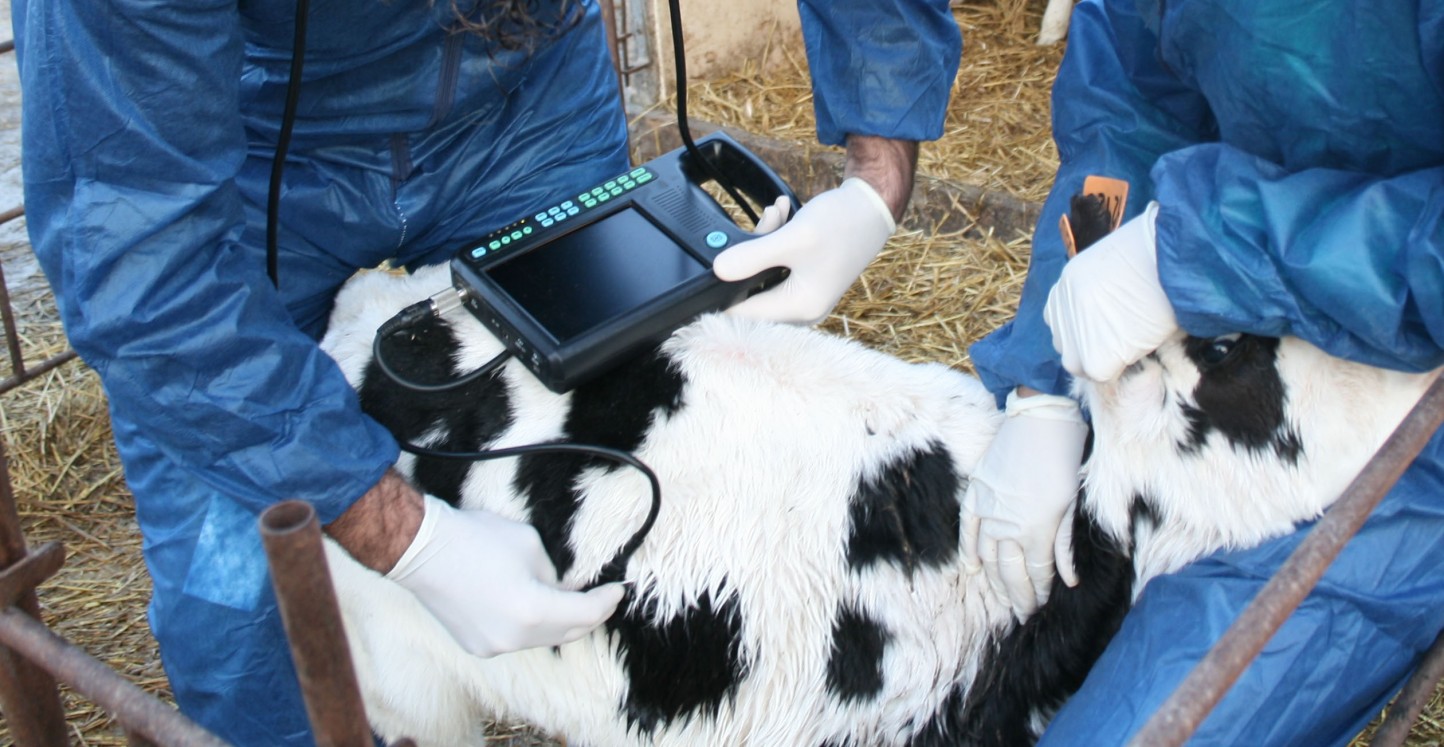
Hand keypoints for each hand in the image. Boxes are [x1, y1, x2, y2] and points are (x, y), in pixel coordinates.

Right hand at [387, 495, 623, 657]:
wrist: (423, 549)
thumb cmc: (476, 538)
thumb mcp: (531, 545)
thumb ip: (554, 574)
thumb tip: (562, 589)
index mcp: (533, 611)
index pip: (585, 613)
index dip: (607, 601)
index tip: (618, 590)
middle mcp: (514, 638)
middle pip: (567, 634)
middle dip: (589, 616)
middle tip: (603, 599)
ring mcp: (493, 646)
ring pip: (541, 639)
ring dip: (559, 623)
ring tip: (570, 601)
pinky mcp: (476, 646)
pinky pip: (515, 640)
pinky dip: (531, 627)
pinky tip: (534, 609)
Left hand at [712, 177, 895, 324]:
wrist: (873, 206)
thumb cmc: (843, 224)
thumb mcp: (793, 238)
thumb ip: (752, 256)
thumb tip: (718, 271)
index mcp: (800, 308)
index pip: (744, 315)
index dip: (723, 293)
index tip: (718, 263)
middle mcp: (803, 310)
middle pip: (752, 294)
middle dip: (748, 258)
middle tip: (764, 223)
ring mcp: (804, 295)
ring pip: (763, 276)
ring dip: (763, 243)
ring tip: (775, 213)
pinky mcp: (805, 280)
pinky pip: (777, 267)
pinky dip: (774, 243)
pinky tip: (782, 215)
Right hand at [961, 390, 1087, 618]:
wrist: (1041, 417)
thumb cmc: (1065, 457)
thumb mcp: (1074, 504)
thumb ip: (1065, 544)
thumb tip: (1068, 579)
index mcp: (1038, 527)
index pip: (1036, 572)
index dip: (1039, 592)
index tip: (1041, 605)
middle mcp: (1009, 523)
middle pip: (1009, 571)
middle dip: (1017, 596)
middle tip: (1022, 613)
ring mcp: (989, 509)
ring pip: (987, 556)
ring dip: (995, 580)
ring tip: (1003, 597)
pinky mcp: (977, 493)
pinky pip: (967, 530)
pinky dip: (968, 550)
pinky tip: (973, 569)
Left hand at [1044, 202, 1177, 381]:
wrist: (1173, 253)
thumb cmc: (1157, 252)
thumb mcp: (1116, 263)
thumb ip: (1102, 290)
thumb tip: (1113, 314)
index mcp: (1066, 282)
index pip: (1064, 319)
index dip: (1088, 328)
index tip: (1112, 324)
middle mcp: (1063, 306)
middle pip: (1067, 346)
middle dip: (1091, 348)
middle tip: (1125, 338)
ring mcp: (1075, 332)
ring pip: (1080, 365)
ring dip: (1104, 360)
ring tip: (1136, 339)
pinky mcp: (1094, 355)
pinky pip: (1102, 375)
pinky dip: (1122, 367)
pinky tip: (1142, 343)